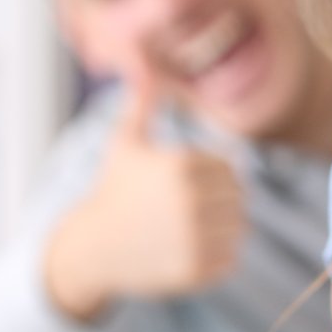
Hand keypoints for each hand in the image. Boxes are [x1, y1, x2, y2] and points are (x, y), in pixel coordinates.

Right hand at [44, 74, 245, 319]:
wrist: (92, 248)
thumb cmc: (113, 189)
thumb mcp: (125, 142)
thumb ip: (142, 102)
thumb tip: (142, 60)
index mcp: (181, 166)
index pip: (230, 168)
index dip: (211, 176)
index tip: (183, 186)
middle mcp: (191, 202)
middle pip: (239, 198)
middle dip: (218, 202)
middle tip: (185, 210)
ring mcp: (195, 239)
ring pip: (239, 228)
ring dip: (221, 229)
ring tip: (186, 228)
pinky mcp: (197, 271)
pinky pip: (231, 259)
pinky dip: (216, 256)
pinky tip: (184, 250)